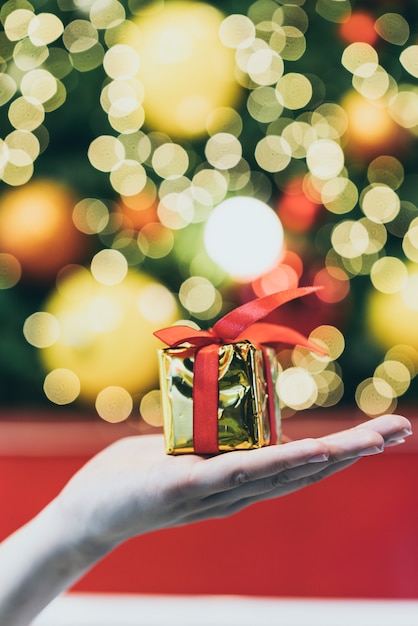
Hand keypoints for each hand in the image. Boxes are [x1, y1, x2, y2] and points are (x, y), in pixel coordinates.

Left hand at [52, 413, 411, 555]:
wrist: (85, 513)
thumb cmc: (132, 476)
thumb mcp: (180, 451)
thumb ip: (208, 441)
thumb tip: (229, 421)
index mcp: (237, 480)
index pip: (298, 465)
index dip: (341, 451)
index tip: (379, 432)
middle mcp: (236, 492)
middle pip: (304, 471)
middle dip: (354, 450)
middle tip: (399, 429)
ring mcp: (213, 494)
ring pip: (282, 473)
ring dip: (330, 456)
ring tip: (372, 440)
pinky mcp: (183, 489)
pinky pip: (237, 474)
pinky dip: (279, 464)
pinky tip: (312, 454)